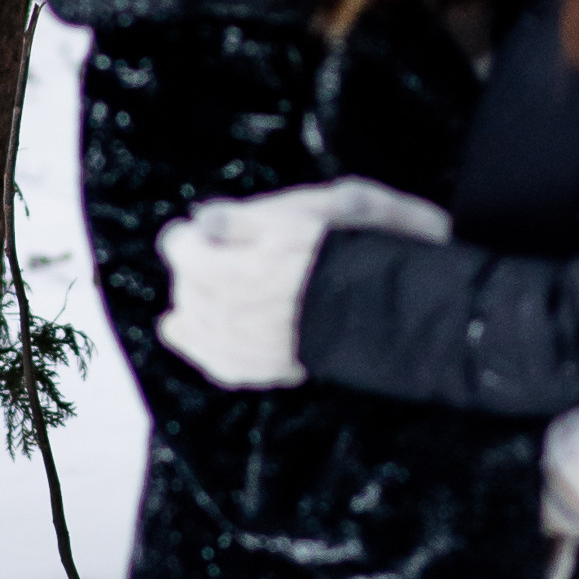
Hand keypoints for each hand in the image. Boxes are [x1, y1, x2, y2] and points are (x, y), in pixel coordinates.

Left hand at [155, 179, 449, 387]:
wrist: (395, 310)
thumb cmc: (356, 248)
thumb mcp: (306, 210)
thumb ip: (247, 217)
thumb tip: (201, 219)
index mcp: (245, 262)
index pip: (186, 248)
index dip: (186, 239)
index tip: (192, 232)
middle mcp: (244, 307)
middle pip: (191, 288)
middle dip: (190, 272)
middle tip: (200, 257)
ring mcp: (256, 344)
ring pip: (200, 326)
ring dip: (190, 308)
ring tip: (188, 296)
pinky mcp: (271, 368)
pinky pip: (221, 362)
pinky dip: (200, 347)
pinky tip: (183, 334)